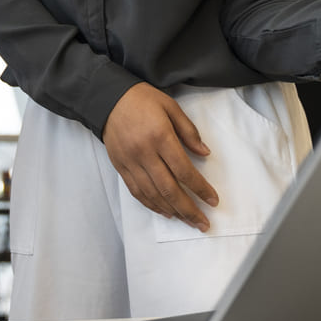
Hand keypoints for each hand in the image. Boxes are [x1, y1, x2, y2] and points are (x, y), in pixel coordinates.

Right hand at [102, 83, 217, 231]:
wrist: (107, 98)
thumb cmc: (142, 99)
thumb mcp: (170, 107)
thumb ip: (188, 131)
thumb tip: (205, 153)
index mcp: (160, 136)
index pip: (184, 170)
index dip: (200, 188)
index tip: (213, 201)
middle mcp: (144, 153)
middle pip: (169, 189)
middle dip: (189, 209)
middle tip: (203, 223)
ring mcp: (130, 162)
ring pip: (153, 194)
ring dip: (172, 211)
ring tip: (188, 221)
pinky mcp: (120, 167)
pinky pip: (136, 192)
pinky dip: (152, 205)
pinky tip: (165, 211)